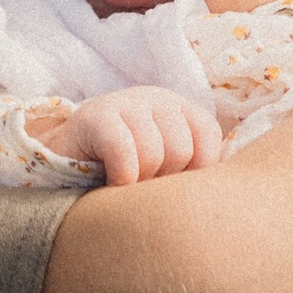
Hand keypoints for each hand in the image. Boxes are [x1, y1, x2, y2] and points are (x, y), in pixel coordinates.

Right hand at [28, 86, 223, 186]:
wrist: (64, 163)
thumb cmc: (124, 174)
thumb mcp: (166, 168)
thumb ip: (195, 173)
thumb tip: (229, 194)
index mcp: (182, 110)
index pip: (209, 138)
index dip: (196, 173)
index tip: (173, 188)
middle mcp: (157, 98)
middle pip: (183, 151)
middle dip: (164, 182)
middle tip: (143, 188)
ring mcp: (125, 102)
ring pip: (155, 154)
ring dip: (139, 182)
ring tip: (126, 185)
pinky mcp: (95, 116)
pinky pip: (124, 152)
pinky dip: (122, 178)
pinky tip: (113, 185)